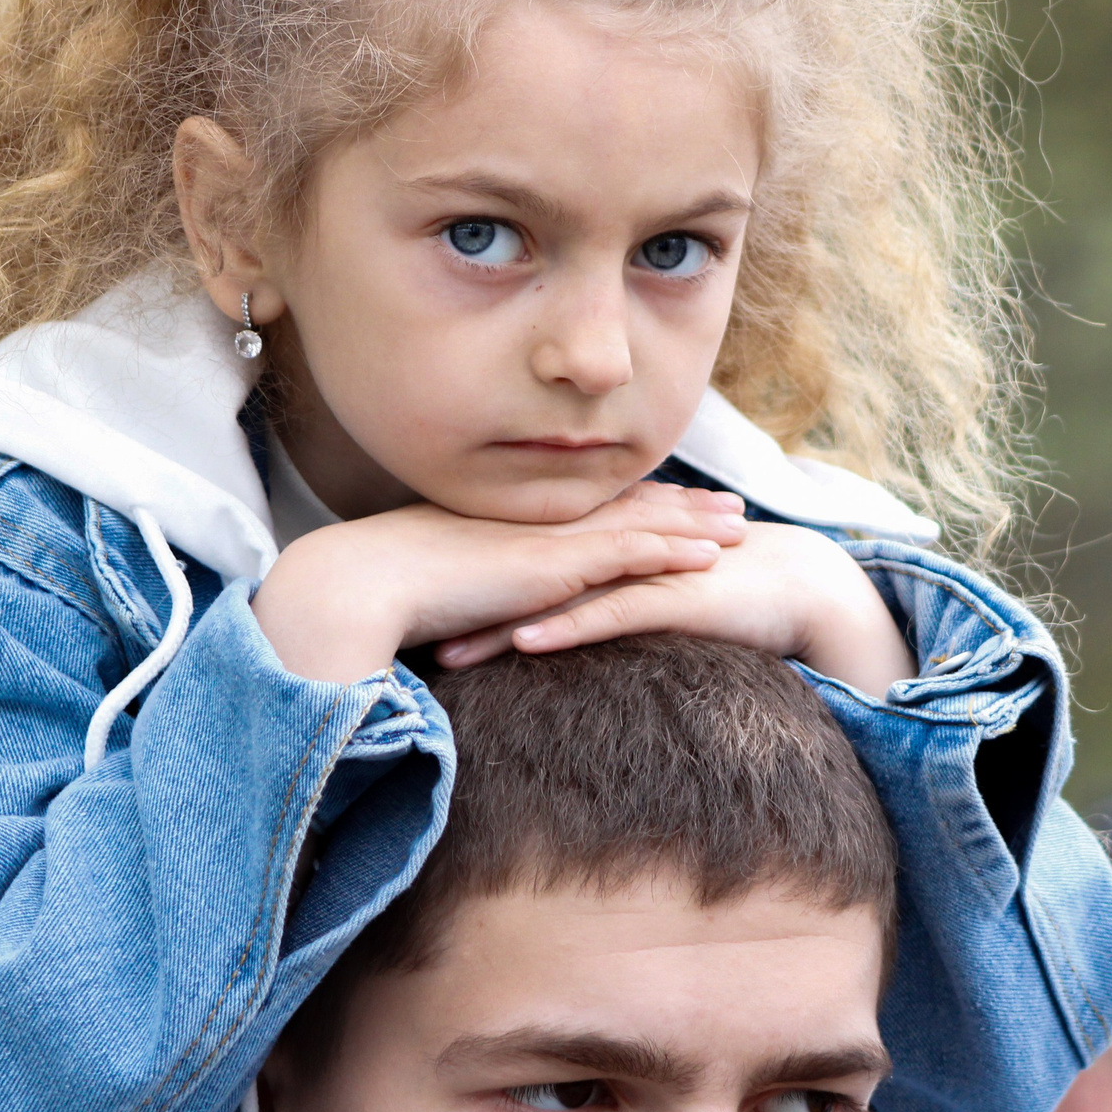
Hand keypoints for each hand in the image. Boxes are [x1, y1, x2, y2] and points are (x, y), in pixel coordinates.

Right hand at [250, 481, 749, 682]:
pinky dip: (675, 552)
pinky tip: (712, 558)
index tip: (679, 501)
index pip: (593, 509)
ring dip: (697, 526)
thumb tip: (475, 610)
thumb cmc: (393, 591)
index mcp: (521, 525)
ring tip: (742, 527)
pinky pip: (631, 553)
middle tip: (733, 505)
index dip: (640, 505)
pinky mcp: (556, 565)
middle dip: (685, 506)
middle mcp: (543, 523)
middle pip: (630, 507)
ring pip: (643, 524)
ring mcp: (553, 540)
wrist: (369, 581)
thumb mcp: (447, 588)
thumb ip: (475, 594)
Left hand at [435, 520, 914, 698]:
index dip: (470, 596)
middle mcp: (614, 560)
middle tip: (411, 638)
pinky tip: (528, 643)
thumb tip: (566, 640)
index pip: (523, 576)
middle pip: (525, 584)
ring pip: (556, 600)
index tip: (420, 620)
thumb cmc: (726, 597)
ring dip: (499, 627)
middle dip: (468, 611)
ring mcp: (641, 574)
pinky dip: (567, 627)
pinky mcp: (671, 595)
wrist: (800, 583)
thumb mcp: (654, 604)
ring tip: (449, 655)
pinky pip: (610, 613)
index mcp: (604, 559)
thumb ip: (610, 612)